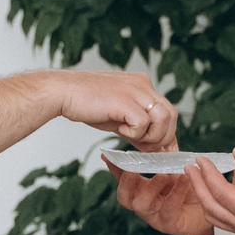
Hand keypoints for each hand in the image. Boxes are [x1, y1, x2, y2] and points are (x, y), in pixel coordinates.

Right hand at [53, 71, 177, 150]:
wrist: (64, 93)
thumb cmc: (88, 105)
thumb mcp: (120, 120)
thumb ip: (140, 131)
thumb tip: (158, 149)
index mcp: (143, 85)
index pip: (168, 111)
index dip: (167, 133)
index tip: (160, 150)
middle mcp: (143, 85)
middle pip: (171, 115)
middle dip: (162, 137)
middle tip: (145, 146)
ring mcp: (135, 91)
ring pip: (163, 118)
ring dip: (150, 135)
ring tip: (130, 136)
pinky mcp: (125, 100)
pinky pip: (143, 123)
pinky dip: (134, 133)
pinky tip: (119, 129)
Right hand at [113, 161, 215, 234]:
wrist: (214, 207)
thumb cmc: (192, 190)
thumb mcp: (175, 172)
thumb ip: (162, 162)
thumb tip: (151, 145)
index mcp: (143, 191)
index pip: (123, 180)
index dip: (114, 169)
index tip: (107, 155)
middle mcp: (146, 205)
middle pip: (125, 198)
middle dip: (126, 181)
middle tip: (133, 169)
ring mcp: (156, 216)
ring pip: (142, 205)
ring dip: (152, 186)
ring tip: (164, 174)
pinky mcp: (171, 224)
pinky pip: (168, 209)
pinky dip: (175, 193)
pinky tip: (183, 181)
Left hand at [185, 147, 234, 234]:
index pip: (219, 191)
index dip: (207, 173)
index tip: (201, 160)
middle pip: (209, 206)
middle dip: (197, 186)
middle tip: (190, 169)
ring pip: (214, 215)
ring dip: (206, 195)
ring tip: (204, 177)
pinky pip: (226, 217)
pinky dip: (222, 200)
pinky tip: (234, 181)